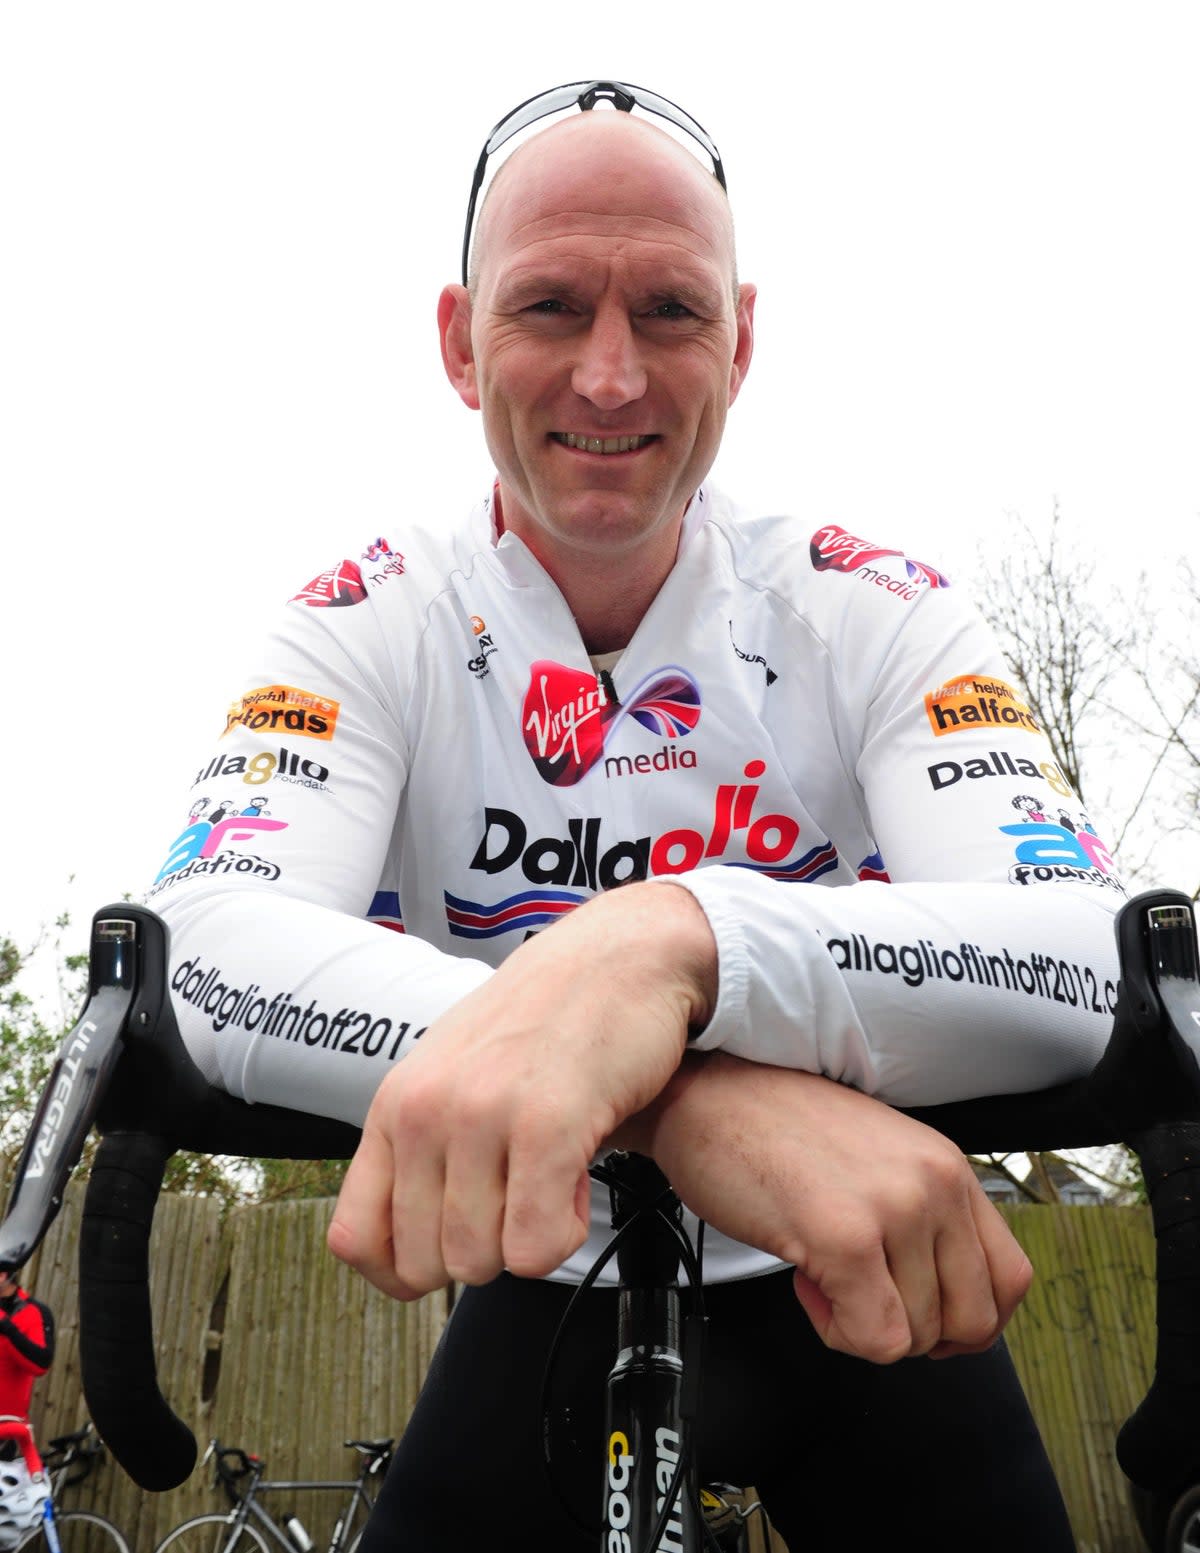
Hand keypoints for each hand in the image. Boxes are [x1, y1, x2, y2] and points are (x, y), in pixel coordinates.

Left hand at [327, 882, 715, 1298]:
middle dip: (483, 1251)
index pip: (355, 1239)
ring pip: (481, 1263)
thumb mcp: (454, 1073)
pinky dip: (564, 1233)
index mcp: (397, 1104)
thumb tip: (406, 1249)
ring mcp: (483, 1117)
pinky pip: (536, 1247)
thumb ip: (422, 1147)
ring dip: (528, 1237)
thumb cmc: (546, 1016)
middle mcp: (427, 1110)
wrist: (621, 956)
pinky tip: (577, 1177)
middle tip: (518, 1196)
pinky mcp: (548, 1125)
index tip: (447, 1249)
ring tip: (551, 1174)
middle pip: (426, 1266)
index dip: (403, 1270)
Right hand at [617, 1052, 1031, 1363]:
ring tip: (824, 1274)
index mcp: (946, 1166)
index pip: (1011, 1278)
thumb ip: (923, 1215)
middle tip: (866, 1300)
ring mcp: (894, 1210)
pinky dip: (838, 1332)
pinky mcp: (845, 1239)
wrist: (706, 1094)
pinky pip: (874, 1338)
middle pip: (973, 1321)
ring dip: (864, 1325)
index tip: (929, 1319)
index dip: (970, 1320)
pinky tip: (808, 1284)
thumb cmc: (774, 1126)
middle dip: (917, 1334)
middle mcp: (933, 1185)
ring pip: (919, 1336)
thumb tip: (944, 1298)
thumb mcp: (878, 1158)